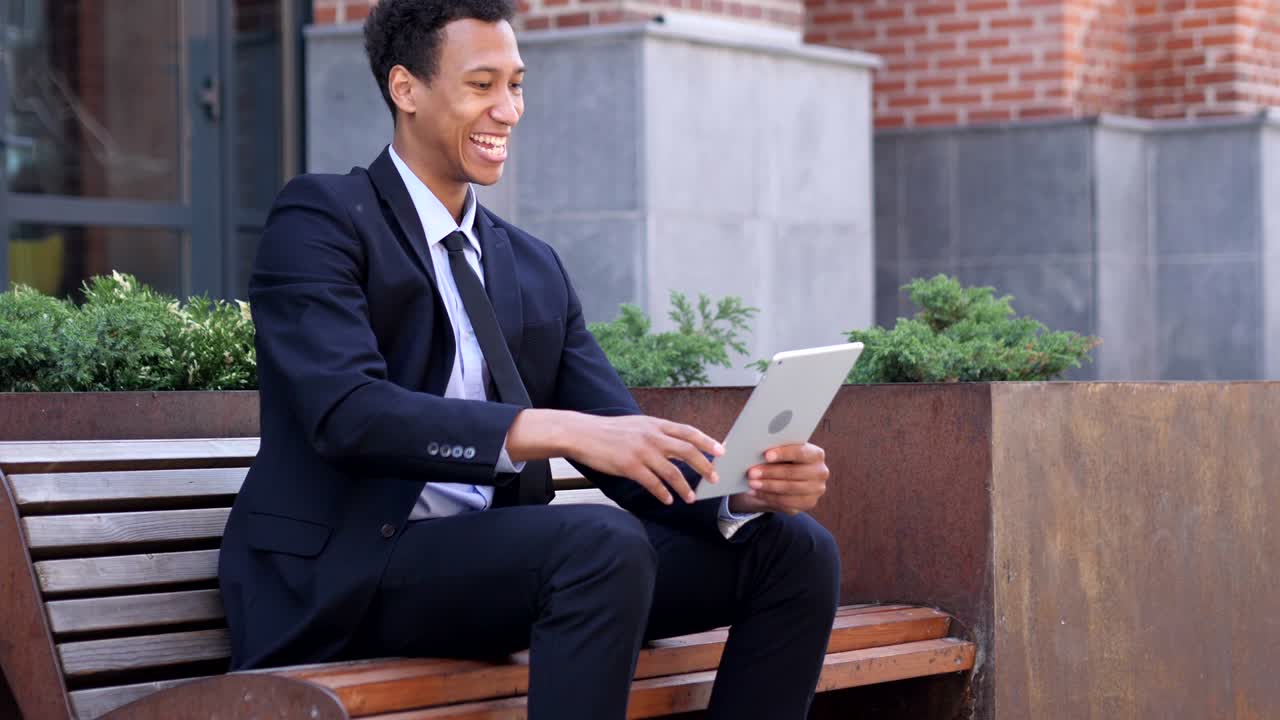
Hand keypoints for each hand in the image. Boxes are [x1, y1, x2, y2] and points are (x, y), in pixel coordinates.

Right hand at [566, 415, 723, 504]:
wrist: (582, 434)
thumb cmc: (609, 431)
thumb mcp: (637, 425)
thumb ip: (657, 433)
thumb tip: (677, 444)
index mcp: (655, 424)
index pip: (688, 432)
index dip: (707, 441)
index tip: (721, 451)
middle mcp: (652, 436)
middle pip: (687, 451)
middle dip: (704, 466)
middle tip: (714, 478)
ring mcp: (641, 451)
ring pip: (672, 471)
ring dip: (685, 486)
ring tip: (692, 498)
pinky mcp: (630, 466)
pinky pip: (653, 483)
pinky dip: (663, 493)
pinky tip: (668, 500)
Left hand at [727, 443, 828, 515]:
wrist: (785, 478)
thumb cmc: (782, 460)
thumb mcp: (782, 452)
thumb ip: (776, 449)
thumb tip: (758, 449)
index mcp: (816, 454)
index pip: (801, 452)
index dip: (783, 453)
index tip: (766, 455)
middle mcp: (821, 472)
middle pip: (794, 472)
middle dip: (770, 472)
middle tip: (752, 472)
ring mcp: (816, 490)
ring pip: (789, 488)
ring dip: (768, 486)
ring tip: (752, 483)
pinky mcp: (808, 503)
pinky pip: (786, 502)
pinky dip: (768, 497)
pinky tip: (755, 492)